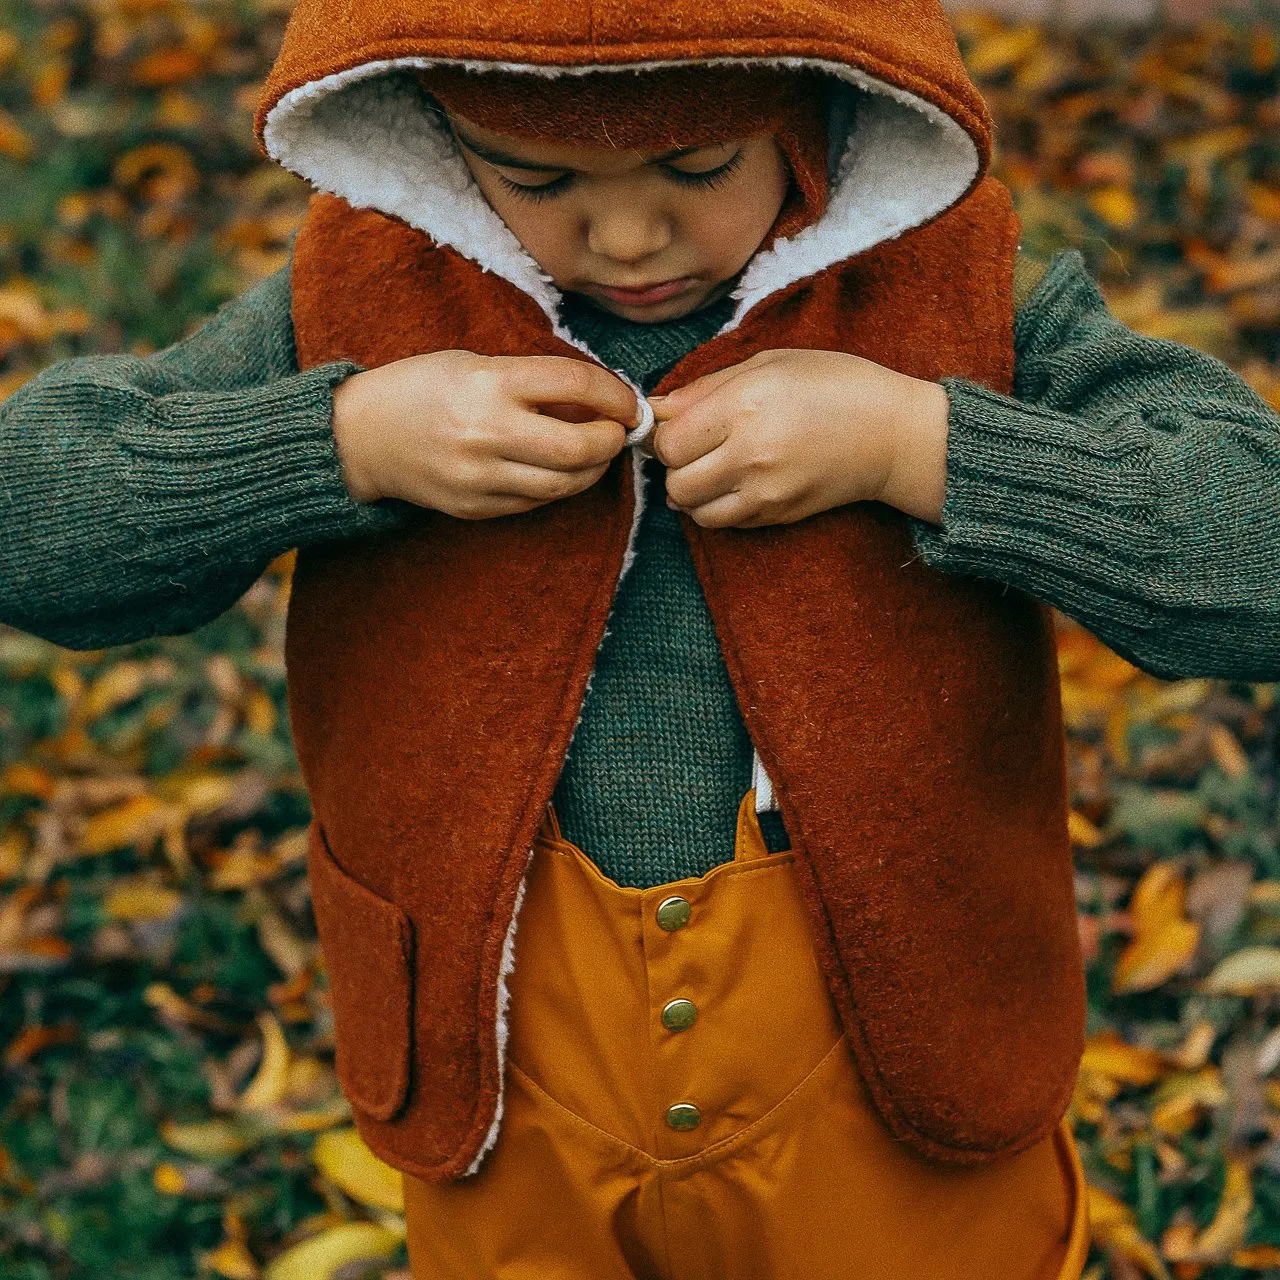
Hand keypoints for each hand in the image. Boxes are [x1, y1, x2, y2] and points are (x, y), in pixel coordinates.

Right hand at [332, 350, 640, 518]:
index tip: (627, 402)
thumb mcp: (475, 363)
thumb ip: (533, 380)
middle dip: (611, 441)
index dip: (615, 395)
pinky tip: (556, 471)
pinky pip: (535, 502)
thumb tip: (599, 399)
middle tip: (617, 433)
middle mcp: (486, 431)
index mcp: (489, 382)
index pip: (575, 384)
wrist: (360, 435)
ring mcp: (479, 476)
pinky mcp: (474, 507)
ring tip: (593, 454)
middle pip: (578, 447)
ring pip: (563, 484)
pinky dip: (557, 487)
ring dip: (591, 470)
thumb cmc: (422, 389)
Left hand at [649, 349, 949, 527]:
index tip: (681, 425)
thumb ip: (706, 388)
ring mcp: (765, 491)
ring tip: (714, 467)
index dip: (666, 435)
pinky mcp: (777, 515)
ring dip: (694, 492)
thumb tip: (657, 409)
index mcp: (745, 405)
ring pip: (694, 510)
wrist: (893, 434)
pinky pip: (725, 523)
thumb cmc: (834, 385)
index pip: (669, 442)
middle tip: (697, 447)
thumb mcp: (769, 363)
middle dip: (677, 466)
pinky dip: (719, 507)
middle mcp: (751, 453)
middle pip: (676, 480)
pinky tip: (737, 483)